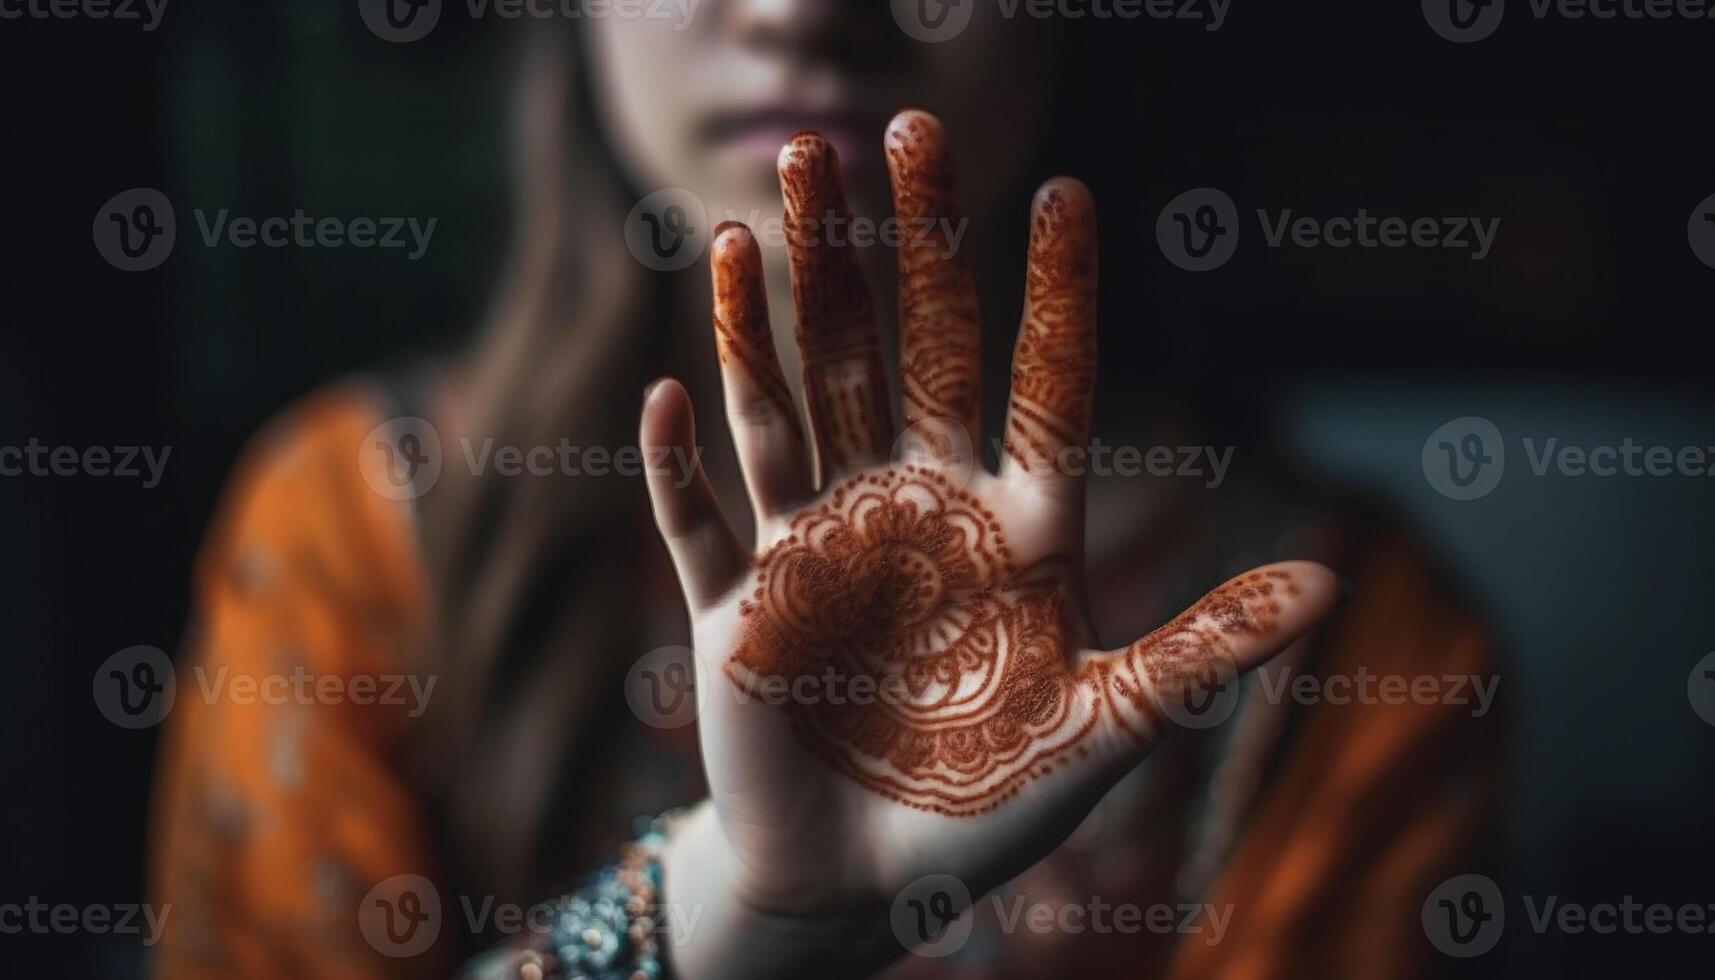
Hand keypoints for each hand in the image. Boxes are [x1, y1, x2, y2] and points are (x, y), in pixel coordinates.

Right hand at [641, 110, 1337, 976]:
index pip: (1038, 387)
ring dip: (773, 317)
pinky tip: (672, 392)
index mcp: (1013, 529)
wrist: (863, 884)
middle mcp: (915, 511)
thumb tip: (1332, 583)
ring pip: (795, 403)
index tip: (1066, 189)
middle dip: (896, 248)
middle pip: (903, 354)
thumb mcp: (1106, 729)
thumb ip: (1198, 654)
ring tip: (766, 214)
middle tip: (893, 134)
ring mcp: (818, 547)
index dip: (1051, 293)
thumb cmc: (991, 810)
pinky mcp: (737, 603)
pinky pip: (701, 520)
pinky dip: (682, 465)